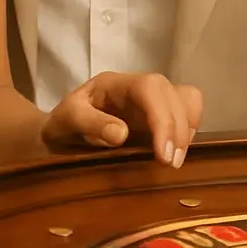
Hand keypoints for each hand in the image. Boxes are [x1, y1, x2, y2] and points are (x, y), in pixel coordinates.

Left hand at [41, 72, 202, 168]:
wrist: (59, 132)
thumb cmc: (61, 125)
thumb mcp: (66, 121)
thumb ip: (90, 123)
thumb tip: (122, 134)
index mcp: (115, 83)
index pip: (149, 88)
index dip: (162, 119)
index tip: (162, 154)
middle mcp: (137, 87)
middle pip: (172, 94)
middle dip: (177, 129)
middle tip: (170, 165)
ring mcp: (150, 101)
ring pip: (186, 99)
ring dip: (186, 128)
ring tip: (174, 159)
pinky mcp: (158, 116)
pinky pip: (186, 113)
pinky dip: (188, 130)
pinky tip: (174, 151)